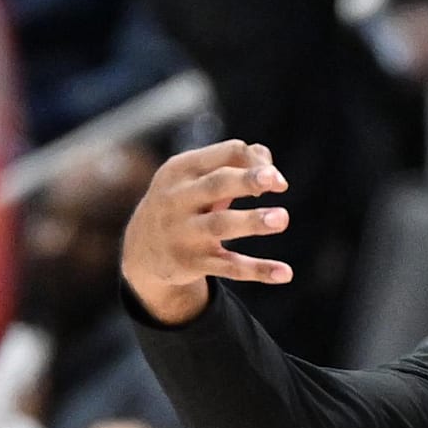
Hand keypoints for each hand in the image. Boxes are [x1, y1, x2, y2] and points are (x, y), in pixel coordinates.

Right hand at [120, 140, 292, 324]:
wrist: (141, 250)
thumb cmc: (185, 201)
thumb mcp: (196, 176)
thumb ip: (235, 164)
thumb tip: (273, 173)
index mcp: (182, 169)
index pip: (226, 154)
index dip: (256, 162)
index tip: (277, 180)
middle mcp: (178, 199)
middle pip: (216, 185)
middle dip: (247, 181)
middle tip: (276, 181)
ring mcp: (183, 233)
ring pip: (221, 225)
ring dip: (252, 221)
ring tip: (282, 218)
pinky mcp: (192, 264)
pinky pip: (229, 267)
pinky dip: (258, 270)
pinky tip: (286, 273)